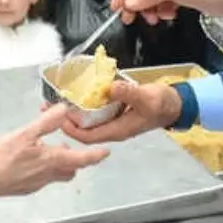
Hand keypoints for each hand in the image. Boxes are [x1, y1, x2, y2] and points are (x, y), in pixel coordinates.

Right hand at [0, 106, 109, 203]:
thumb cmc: (2, 157)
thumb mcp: (24, 134)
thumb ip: (46, 122)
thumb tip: (65, 109)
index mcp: (52, 160)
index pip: (82, 159)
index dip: (96, 155)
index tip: (106, 152)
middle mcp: (49, 175)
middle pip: (72, 169)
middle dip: (77, 159)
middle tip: (73, 145)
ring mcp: (37, 183)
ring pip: (58, 173)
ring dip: (60, 162)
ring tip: (51, 148)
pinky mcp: (27, 187)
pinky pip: (44, 177)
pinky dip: (46, 167)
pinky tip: (32, 158)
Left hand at [62, 82, 183, 143]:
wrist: (174, 104)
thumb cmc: (161, 104)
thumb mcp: (146, 98)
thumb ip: (128, 93)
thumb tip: (109, 87)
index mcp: (117, 130)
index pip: (88, 136)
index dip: (71, 129)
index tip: (57, 117)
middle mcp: (112, 128)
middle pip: (84, 129)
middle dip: (66, 120)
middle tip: (48, 107)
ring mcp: (114, 120)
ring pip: (88, 119)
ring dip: (73, 111)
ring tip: (57, 99)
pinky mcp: (116, 111)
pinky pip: (96, 110)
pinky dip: (85, 103)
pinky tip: (77, 93)